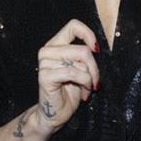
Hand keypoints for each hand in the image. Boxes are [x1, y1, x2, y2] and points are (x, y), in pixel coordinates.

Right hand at [35, 19, 100, 133]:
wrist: (56, 114)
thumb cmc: (70, 91)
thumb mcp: (81, 68)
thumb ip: (84, 55)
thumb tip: (95, 47)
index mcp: (56, 45)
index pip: (73, 26)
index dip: (88, 34)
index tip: (96, 49)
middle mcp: (48, 51)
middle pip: (82, 49)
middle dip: (94, 67)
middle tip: (95, 81)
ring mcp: (44, 63)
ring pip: (80, 61)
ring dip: (90, 77)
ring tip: (88, 88)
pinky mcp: (45, 76)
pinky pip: (74, 72)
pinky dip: (85, 83)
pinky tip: (84, 94)